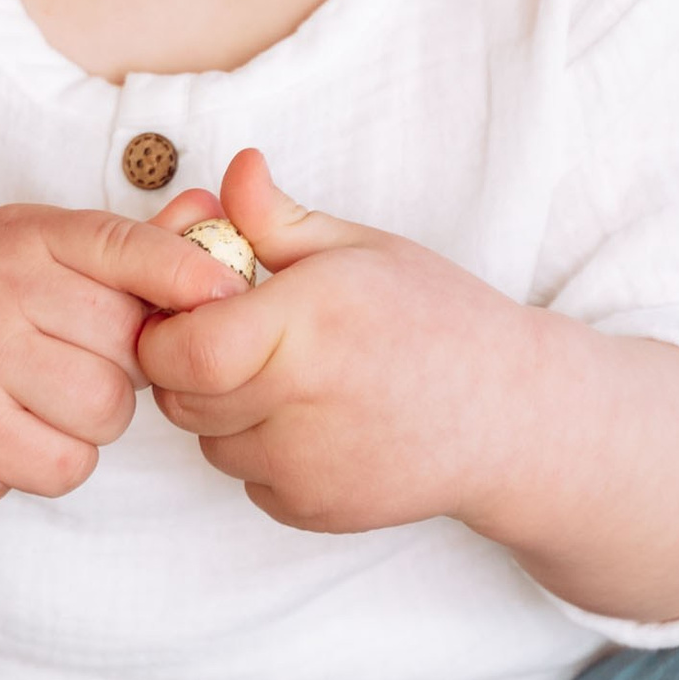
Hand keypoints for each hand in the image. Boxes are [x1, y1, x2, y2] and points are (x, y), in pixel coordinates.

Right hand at [0, 203, 250, 507]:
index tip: (229, 295)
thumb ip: (130, 245)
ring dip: (96, 415)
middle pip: (126, 338)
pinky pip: (70, 462)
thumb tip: (212, 209)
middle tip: (76, 356)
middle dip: (124, 359)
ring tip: (47, 397)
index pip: (121, 246)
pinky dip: (62, 458)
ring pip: (106, 407)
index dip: (185, 272)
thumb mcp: (46, 258)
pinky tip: (24, 432)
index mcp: (17, 239)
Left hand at [137, 150, 678, 611]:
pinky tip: (317, 420)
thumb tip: (232, 170)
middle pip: (179, 396)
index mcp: (306, 324)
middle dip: (187, 364)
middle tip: (235, 335)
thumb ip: (279, 219)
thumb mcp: (363, 249)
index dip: (165, 329)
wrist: (513, 417)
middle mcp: (300, 404)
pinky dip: (261, 451)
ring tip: (286, 375)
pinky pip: (247, 477)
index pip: (177, 348)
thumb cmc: (439, 318)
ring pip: (207, 440)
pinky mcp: (313, 510)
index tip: (195, 307)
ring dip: (222, 409)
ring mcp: (306, 468)